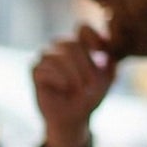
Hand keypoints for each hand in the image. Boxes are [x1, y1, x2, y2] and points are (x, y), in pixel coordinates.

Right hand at [31, 25, 115, 146]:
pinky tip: (65, 88)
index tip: (103, 62)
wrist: (74, 117)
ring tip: (80, 89)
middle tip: (92, 84)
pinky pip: (44, 69)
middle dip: (84, 65)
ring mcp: (46, 57)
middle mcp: (60, 46)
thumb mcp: (108, 75)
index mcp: (79, 42)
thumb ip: (110, 56)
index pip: (82, 28)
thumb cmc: (91, 95)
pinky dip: (58, 78)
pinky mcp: (36, 72)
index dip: (93, 40)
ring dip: (72, 74)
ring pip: (57, 56)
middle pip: (71, 44)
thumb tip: (104, 41)